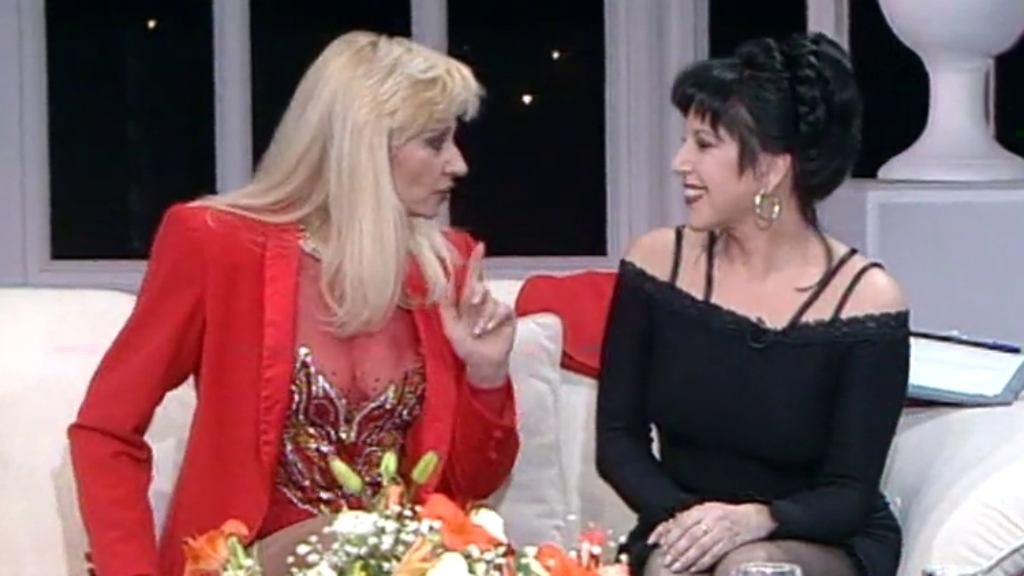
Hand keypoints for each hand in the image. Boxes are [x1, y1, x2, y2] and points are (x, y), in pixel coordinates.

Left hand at [439, 243, 515, 387]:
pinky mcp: (507, 315)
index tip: (479, 247)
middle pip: (480, 285)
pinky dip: (492, 319)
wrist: (482, 363)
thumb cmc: (465, 346)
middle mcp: (481, 300)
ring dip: (482, 316)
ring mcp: (494, 307)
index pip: (470, 277)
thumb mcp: (449, 326)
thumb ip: (446, 305)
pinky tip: (488, 329)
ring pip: (489, 299)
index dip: (475, 261)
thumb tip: (444, 284)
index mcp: (465, 300)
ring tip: (477, 331)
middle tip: (472, 304)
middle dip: (475, 293)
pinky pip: (501, 309)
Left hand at [648, 503, 775, 572]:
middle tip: (666, 561)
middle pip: (690, 535)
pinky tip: (694, 568)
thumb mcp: (706, 512)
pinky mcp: (732, 541)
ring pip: (701, 546)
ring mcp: (723, 529)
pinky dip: (703, 562)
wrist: (755, 517)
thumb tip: (661, 534)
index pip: (682, 522)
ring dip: (686, 558)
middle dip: (676, 550)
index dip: (669, 534)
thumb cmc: (726, 516)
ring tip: (676, 567)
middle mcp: (712, 518)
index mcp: (703, 509)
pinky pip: (715, 553)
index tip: (660, 545)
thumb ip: (685, 521)